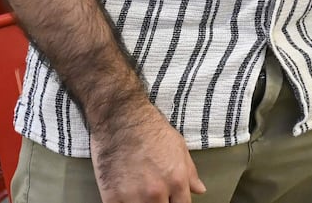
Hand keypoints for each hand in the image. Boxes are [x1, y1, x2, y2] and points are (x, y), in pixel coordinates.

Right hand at [90, 102, 205, 202]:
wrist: (121, 117)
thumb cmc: (149, 128)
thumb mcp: (178, 145)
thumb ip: (189, 171)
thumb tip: (199, 189)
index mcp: (176, 180)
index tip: (171, 200)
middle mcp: (156, 192)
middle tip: (153, 191)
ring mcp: (133, 198)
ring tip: (138, 189)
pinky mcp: (112, 198)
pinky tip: (124, 193)